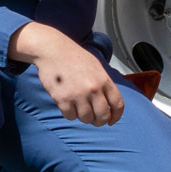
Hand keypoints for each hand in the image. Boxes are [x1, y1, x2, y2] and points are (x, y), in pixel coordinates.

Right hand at [7, 22, 123, 126]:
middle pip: (102, 116)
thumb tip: (109, 103)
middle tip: (93, 118)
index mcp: (104, 80)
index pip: (118, 104)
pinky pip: (70, 116)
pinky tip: (67, 103)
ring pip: (86, 119)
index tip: (111, 120)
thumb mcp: (96, 67)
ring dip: (82, 116)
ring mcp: (78, 95)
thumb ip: (104, 84)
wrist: (52, 50)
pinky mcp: (63, 99)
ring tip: (77, 106)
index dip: (116, 116)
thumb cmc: (73, 56)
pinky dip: (69, 113)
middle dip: (99, 121)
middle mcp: (93, 89)